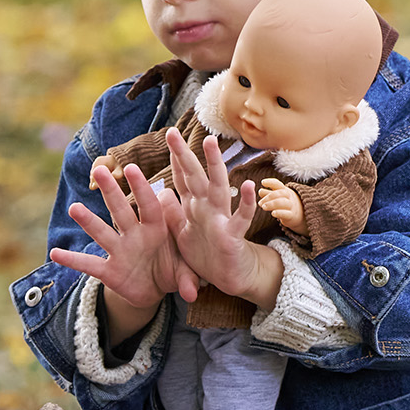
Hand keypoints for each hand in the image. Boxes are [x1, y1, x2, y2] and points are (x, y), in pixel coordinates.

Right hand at [49, 161, 198, 337]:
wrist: (157, 289)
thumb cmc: (173, 269)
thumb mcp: (185, 273)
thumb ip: (188, 279)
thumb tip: (192, 293)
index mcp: (156, 229)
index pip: (149, 206)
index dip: (141, 189)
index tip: (132, 169)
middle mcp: (134, 235)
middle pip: (121, 210)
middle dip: (111, 191)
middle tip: (99, 170)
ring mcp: (119, 251)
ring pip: (102, 233)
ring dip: (88, 221)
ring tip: (74, 208)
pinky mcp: (109, 272)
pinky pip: (89, 265)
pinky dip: (73, 260)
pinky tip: (55, 253)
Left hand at [161, 130, 281, 310]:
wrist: (230, 277)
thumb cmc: (207, 253)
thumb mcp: (183, 233)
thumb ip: (173, 213)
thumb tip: (160, 192)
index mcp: (194, 208)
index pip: (183, 179)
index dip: (175, 159)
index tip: (169, 137)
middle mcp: (207, 208)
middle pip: (194, 176)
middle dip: (183, 155)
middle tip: (172, 132)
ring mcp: (221, 219)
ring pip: (218, 187)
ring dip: (215, 165)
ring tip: (210, 143)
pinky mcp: (233, 236)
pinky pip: (241, 218)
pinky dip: (247, 203)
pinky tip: (250, 186)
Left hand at [258, 179, 305, 230]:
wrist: (301, 214)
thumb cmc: (285, 203)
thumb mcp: (278, 197)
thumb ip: (268, 194)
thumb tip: (260, 191)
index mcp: (284, 190)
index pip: (278, 184)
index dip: (270, 182)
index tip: (263, 182)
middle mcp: (289, 196)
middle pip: (280, 193)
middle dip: (268, 197)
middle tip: (260, 203)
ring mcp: (291, 205)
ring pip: (283, 202)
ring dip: (271, 204)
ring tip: (263, 207)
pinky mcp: (292, 215)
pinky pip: (286, 213)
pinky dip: (279, 213)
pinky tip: (273, 213)